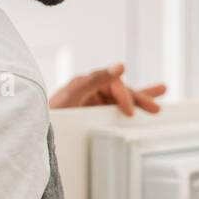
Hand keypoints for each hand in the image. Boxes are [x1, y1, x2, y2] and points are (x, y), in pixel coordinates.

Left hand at [48, 63, 165, 114]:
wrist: (36, 131)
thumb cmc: (51, 114)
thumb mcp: (72, 94)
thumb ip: (95, 79)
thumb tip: (119, 66)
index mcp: (86, 83)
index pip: (114, 84)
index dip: (124, 96)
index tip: (129, 112)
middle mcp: (92, 90)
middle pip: (122, 90)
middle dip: (139, 98)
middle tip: (154, 109)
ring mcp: (94, 101)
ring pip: (124, 96)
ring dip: (142, 95)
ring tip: (162, 90)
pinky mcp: (95, 112)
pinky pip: (118, 106)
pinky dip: (133, 102)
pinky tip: (151, 96)